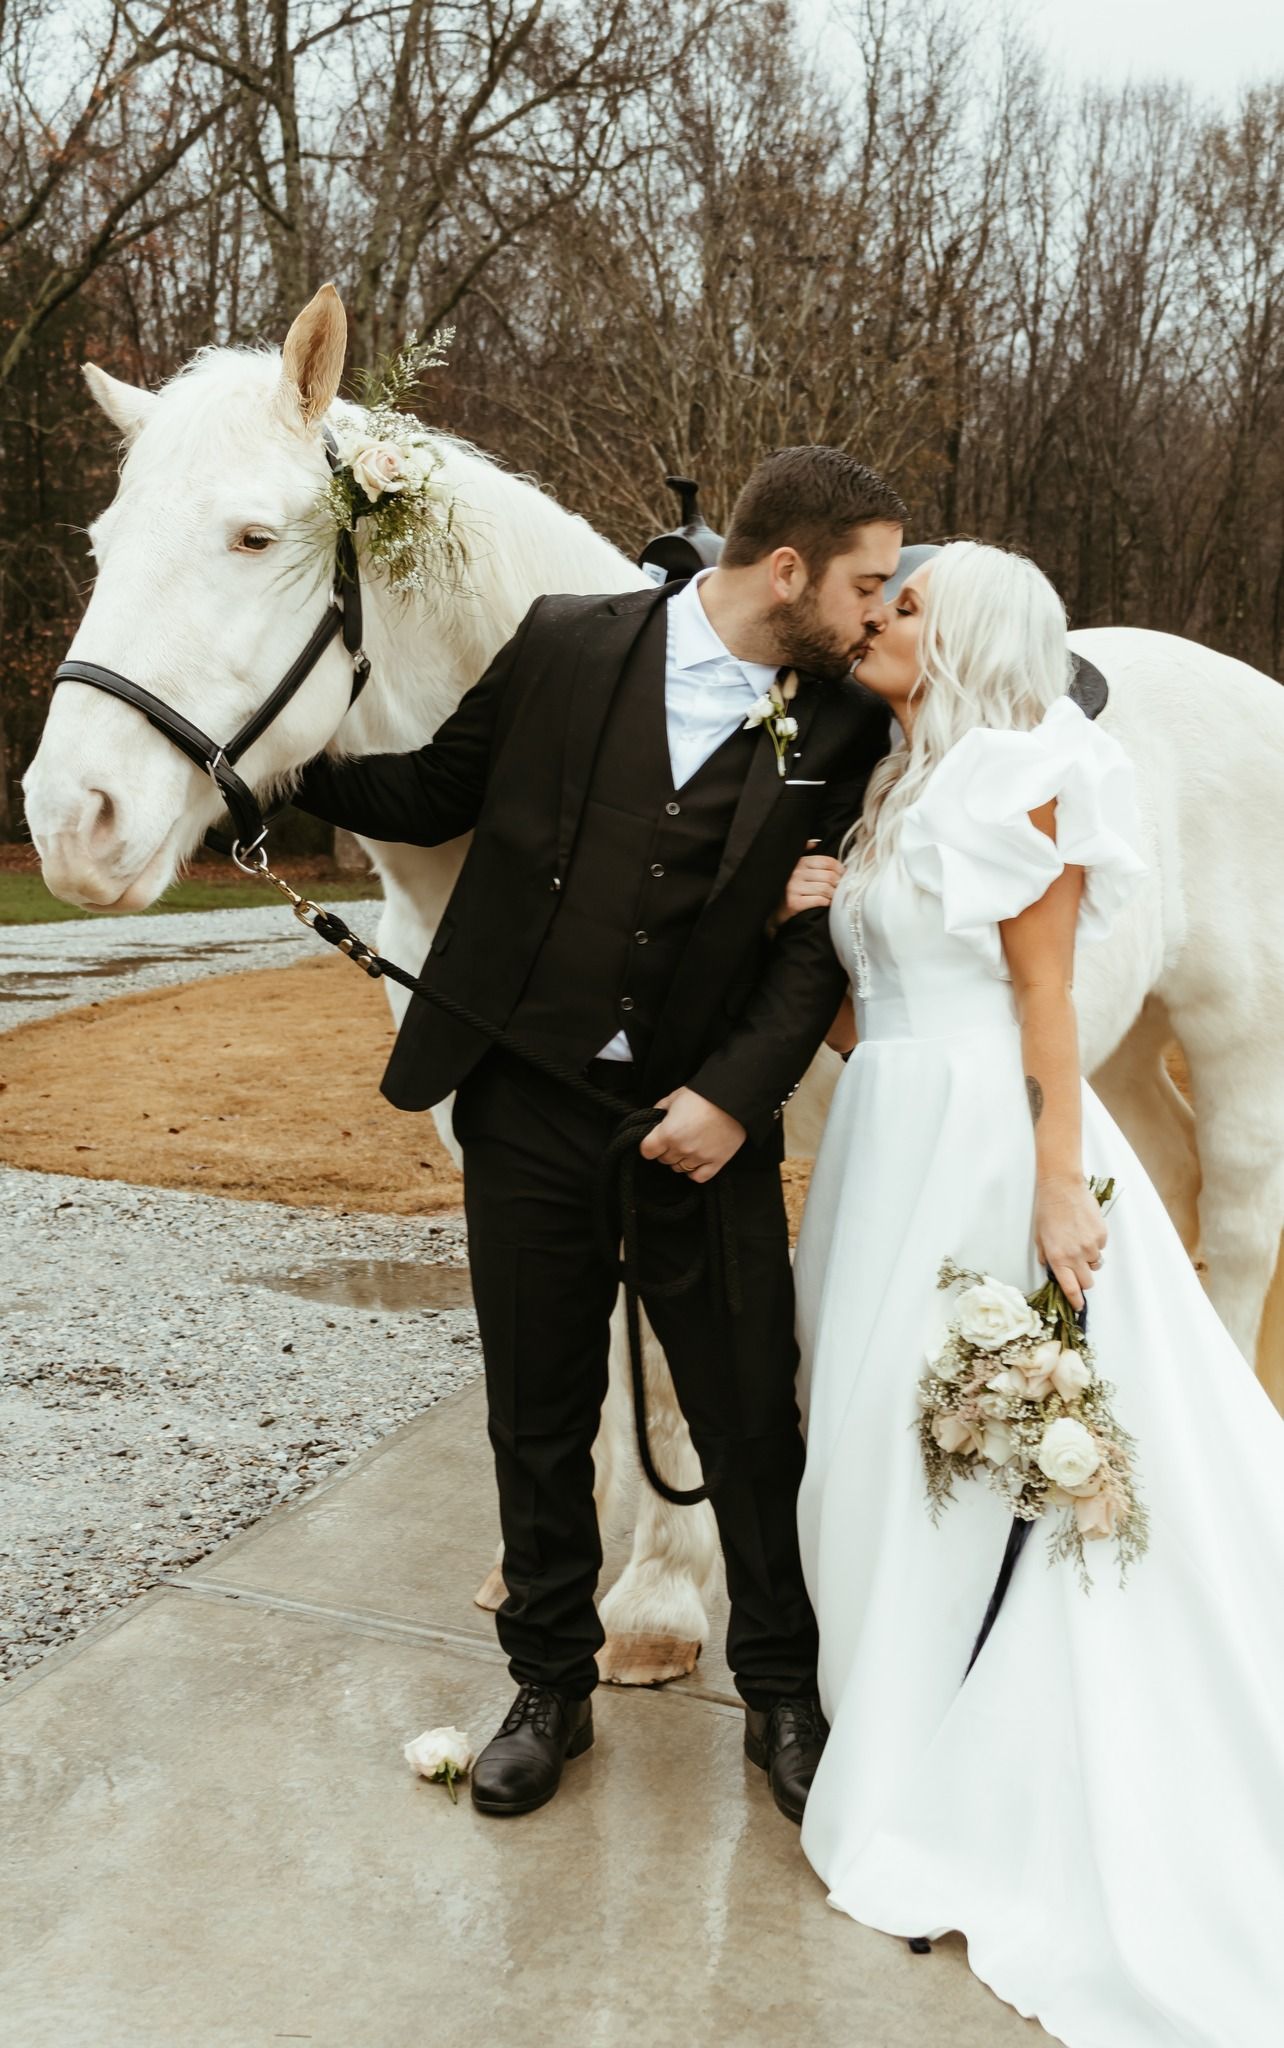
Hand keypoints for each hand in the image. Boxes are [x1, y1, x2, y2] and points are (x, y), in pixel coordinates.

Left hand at [639, 1087, 746, 1183]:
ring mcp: (699, 1157)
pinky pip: (698, 1177)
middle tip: (675, 1137)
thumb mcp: (675, 1097)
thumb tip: (654, 1118)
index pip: (647, 1151)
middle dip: (666, 1149)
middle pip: (664, 1159)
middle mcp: (682, 1148)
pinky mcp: (716, 1162)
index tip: (655, 1140)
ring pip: (679, 1168)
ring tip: (688, 1146)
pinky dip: (695, 1171)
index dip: (649, 1145)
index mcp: (668, 1133)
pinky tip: (696, 1160)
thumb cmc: (703, 1094)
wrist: (733, 1097)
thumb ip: (660, 1110)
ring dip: (680, 1159)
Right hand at [777, 838, 843, 924]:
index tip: (843, 877)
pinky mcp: (793, 903)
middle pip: (829, 876)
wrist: (771, 912)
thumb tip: (815, 843)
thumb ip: (803, 853)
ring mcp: (793, 888)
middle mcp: (795, 873)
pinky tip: (826, 904)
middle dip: (839, 884)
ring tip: (833, 898)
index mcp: (799, 862)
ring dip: (834, 895)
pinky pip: (819, 900)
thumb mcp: (792, 868)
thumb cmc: (786, 890)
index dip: (840, 870)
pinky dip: (826, 903)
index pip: (827, 861)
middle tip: (841, 890)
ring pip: (826, 888)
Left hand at [1035, 1174, 1108, 1311]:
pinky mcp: (1102, 1235)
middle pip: (1087, 1282)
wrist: (1062, 1188)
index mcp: (1058, 1258)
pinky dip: (1095, 1243)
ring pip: (1096, 1264)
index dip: (1075, 1300)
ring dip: (1089, 1259)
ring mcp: (1091, 1245)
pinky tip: (1085, 1229)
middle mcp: (1076, 1255)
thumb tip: (1052, 1269)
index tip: (1078, 1306)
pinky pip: (1101, 1247)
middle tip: (1077, 1268)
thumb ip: (1047, 1257)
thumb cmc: (1047, 1210)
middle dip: (1083, 1279)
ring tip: (1079, 1241)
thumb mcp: (1040, 1237)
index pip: (1070, 1288)